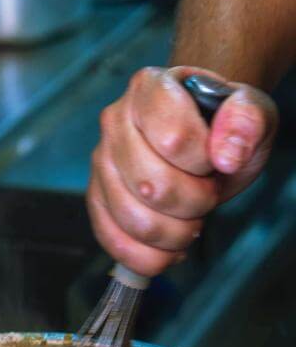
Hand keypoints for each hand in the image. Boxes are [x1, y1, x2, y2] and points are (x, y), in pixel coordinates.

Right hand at [87, 65, 277, 276]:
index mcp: (150, 88)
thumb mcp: (251, 111)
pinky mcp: (96, 200)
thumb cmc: (221, 124)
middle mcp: (115, 122)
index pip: (173, 139)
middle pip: (153, 186)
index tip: (214, 159)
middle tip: (207, 193)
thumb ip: (248, 120)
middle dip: (195, 203)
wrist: (200, 138)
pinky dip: (149, 257)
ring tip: (192, 221)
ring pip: (135, 221)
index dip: (204, 162)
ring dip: (177, 234)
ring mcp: (100, 163)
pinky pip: (114, 242)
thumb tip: (226, 155)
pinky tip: (171, 250)